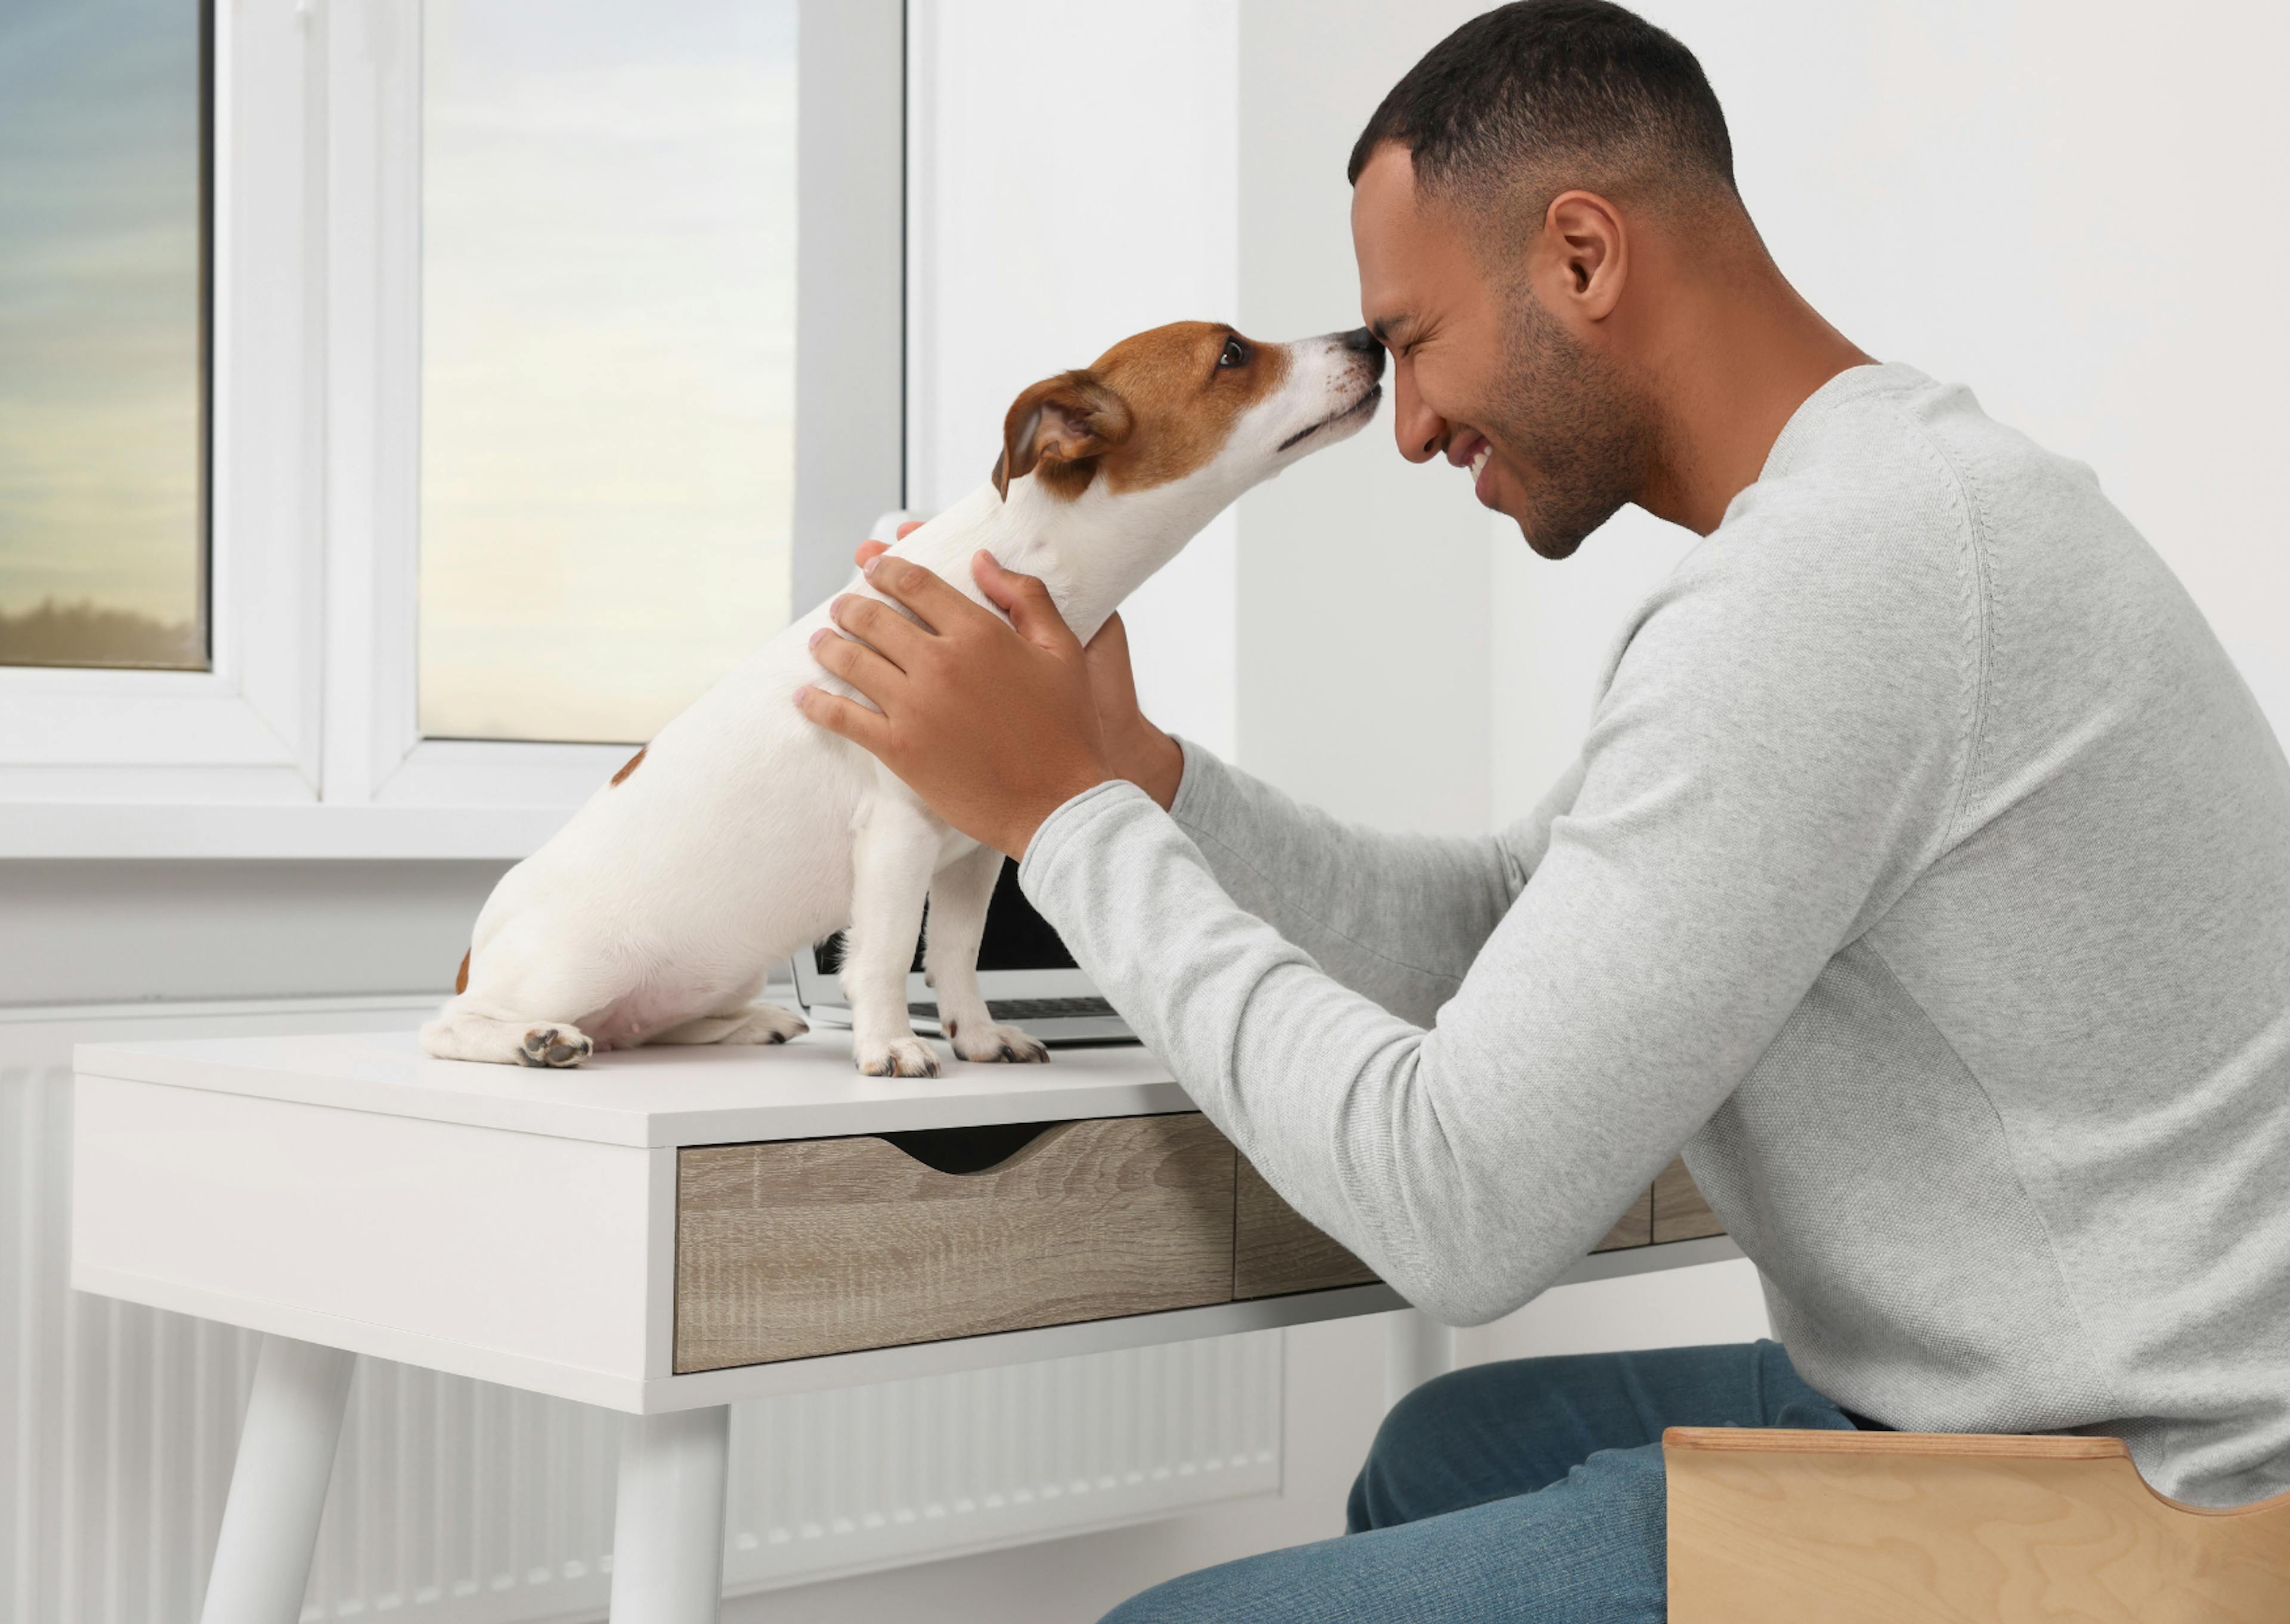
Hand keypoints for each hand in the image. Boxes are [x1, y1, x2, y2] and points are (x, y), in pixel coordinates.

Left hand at [797, 549, 1113, 857]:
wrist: (1058, 804)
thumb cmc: (1067, 728)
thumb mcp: (1064, 651)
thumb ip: (1026, 597)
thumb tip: (982, 559)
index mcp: (980, 633)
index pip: (916, 584)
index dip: (887, 569)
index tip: (873, 566)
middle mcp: (941, 663)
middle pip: (875, 618)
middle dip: (850, 605)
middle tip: (842, 606)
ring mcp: (915, 707)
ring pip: (852, 661)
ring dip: (828, 645)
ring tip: (820, 641)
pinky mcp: (900, 748)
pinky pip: (843, 718)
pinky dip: (817, 704)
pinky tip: (804, 696)